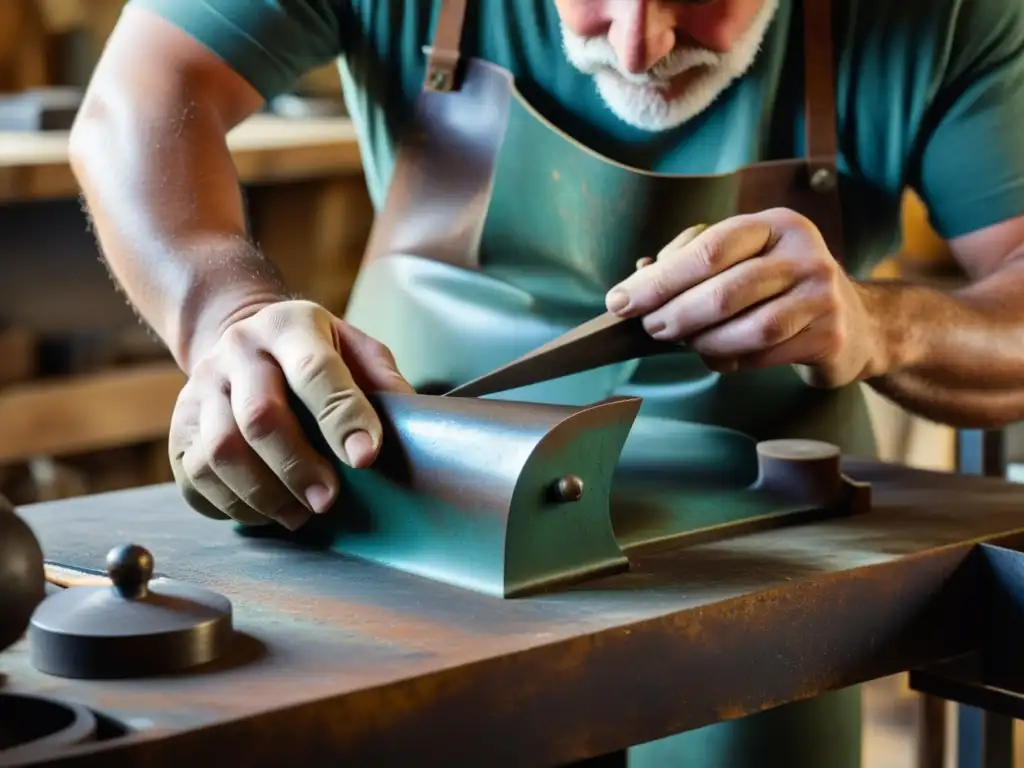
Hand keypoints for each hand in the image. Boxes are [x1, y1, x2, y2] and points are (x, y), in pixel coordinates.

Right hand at [168, 299, 413, 530]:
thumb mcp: (351, 345)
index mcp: (289, 327)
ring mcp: (200, 388)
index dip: (343, 417)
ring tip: (300, 515)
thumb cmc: (309, 351)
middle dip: (298, 467)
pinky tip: (266, 511)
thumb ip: (381, 378)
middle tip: (329, 500)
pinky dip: (233, 504)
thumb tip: (416, 425)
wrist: (237, 335)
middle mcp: (238, 352)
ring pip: (221, 452)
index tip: (367, 457)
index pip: (316, 371)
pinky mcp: (178, 428)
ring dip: (265, 494)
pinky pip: (196, 476)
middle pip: (259, 417)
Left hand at [607, 209, 884, 387]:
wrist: (854, 323)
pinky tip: (721, 357)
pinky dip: (732, 360)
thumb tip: (637, 276)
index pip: (710, 247)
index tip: (621, 301)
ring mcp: (822, 294)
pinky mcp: (829, 335)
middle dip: (676, 314)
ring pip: (749, 327)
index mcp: (775, 225)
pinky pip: (766, 354)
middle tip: (651, 328)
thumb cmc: (779, 289)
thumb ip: (692, 264)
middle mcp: (804, 252)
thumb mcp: (743, 261)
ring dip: (705, 342)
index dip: (661, 278)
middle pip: (725, 290)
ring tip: (686, 343)